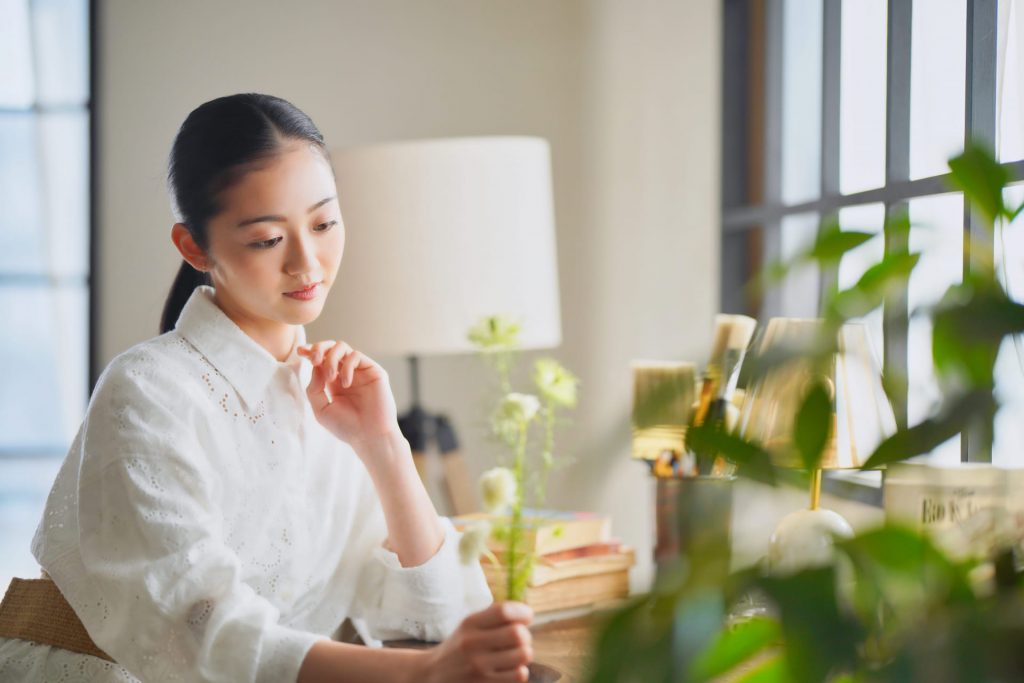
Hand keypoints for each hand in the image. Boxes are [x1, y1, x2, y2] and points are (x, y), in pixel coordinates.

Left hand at [298, 340, 398, 446]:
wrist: (369, 437)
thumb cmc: (346, 427)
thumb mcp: (321, 409)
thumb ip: (314, 387)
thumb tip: (314, 365)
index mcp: (333, 381)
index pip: (321, 359)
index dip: (310, 351)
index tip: (300, 352)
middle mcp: (346, 373)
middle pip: (331, 347)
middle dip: (319, 348)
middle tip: (314, 360)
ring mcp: (360, 371)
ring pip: (342, 347)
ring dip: (331, 358)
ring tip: (329, 377)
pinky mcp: (373, 371)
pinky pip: (356, 356)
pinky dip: (346, 367)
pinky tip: (345, 384)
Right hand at [417, 602, 533, 682]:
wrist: (432, 675)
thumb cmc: (460, 647)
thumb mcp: (469, 625)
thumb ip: (494, 616)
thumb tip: (528, 615)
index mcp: (470, 624)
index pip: (504, 612)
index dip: (523, 612)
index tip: (527, 617)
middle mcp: (472, 644)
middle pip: (517, 634)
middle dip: (526, 635)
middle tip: (520, 639)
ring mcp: (478, 667)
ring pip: (523, 655)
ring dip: (525, 653)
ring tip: (516, 653)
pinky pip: (519, 675)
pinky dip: (520, 670)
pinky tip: (511, 668)